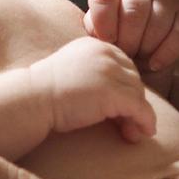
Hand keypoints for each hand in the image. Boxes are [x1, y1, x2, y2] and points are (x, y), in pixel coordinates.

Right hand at [31, 36, 157, 142]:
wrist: (32, 99)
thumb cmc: (46, 91)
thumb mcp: (73, 71)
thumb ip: (93, 73)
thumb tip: (114, 95)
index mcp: (96, 45)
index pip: (124, 65)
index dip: (126, 88)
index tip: (122, 108)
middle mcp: (106, 53)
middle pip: (134, 78)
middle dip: (134, 101)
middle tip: (129, 124)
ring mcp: (110, 71)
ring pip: (139, 93)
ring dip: (139, 115)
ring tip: (132, 133)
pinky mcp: (113, 92)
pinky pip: (140, 108)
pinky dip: (145, 122)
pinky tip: (142, 134)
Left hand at [84, 0, 178, 71]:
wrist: (134, 57)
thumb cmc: (112, 46)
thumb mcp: (95, 39)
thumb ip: (93, 35)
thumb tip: (97, 45)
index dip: (104, 25)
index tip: (107, 42)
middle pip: (134, 8)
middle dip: (128, 39)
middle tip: (125, 53)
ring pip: (159, 18)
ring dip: (147, 46)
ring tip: (139, 58)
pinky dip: (167, 51)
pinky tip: (155, 63)